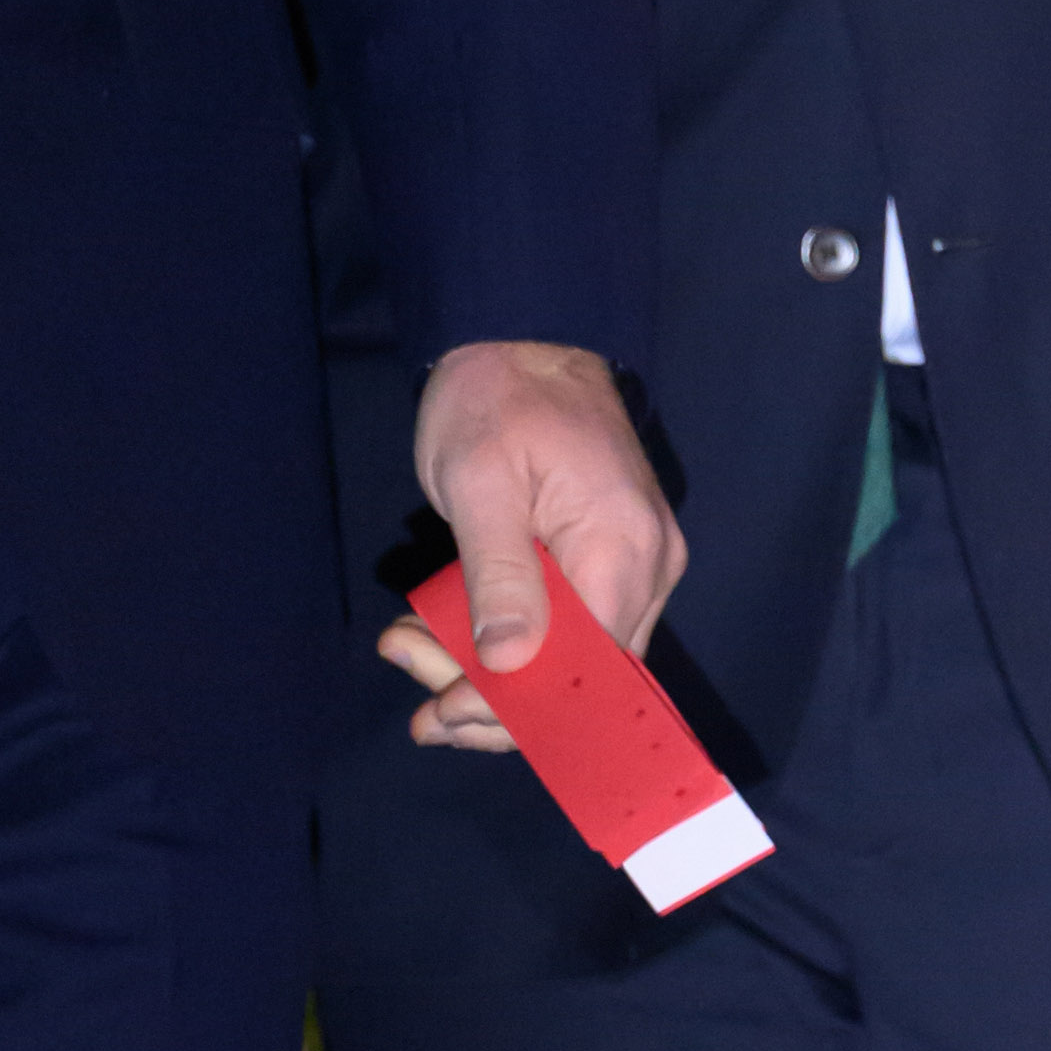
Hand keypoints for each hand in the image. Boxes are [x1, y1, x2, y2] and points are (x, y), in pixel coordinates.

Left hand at [386, 338, 682, 750]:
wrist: (524, 335)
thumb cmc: (496, 397)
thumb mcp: (480, 482)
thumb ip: (499, 575)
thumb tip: (509, 663)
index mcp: (622, 550)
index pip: (581, 668)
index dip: (512, 708)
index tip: (438, 715)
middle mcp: (646, 570)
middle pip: (577, 675)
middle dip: (487, 693)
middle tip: (405, 672)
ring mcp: (632, 566)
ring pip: (566, 657)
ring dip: (484, 667)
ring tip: (404, 645)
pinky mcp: (607, 559)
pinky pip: (563, 624)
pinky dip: (501, 636)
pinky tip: (436, 631)